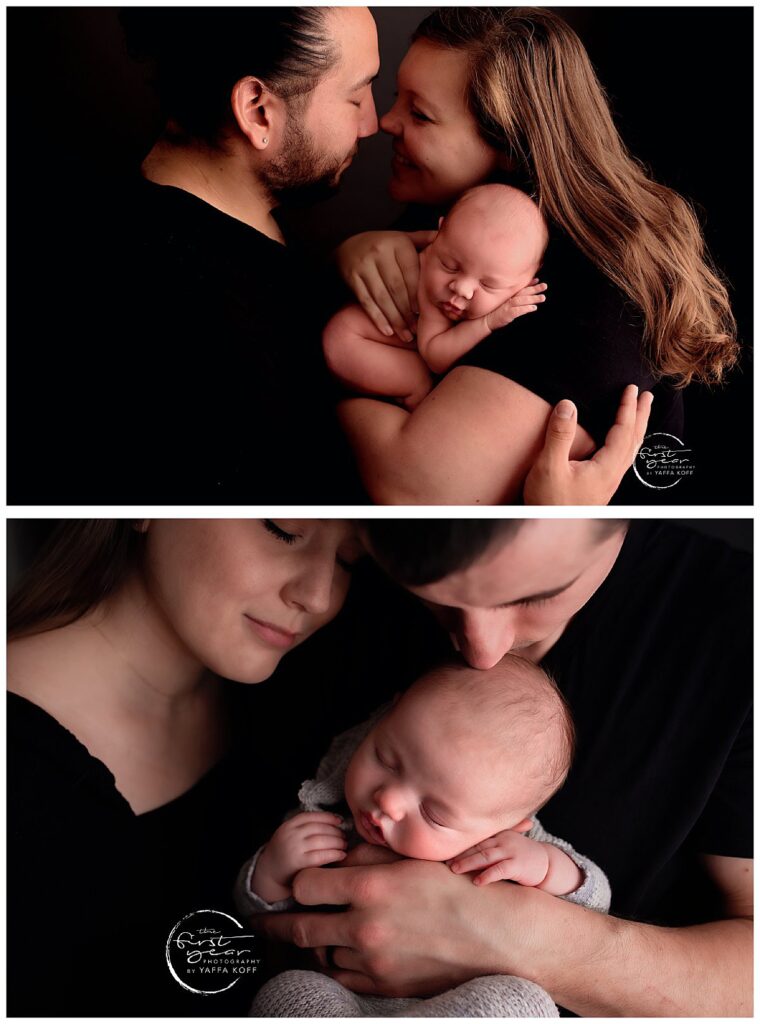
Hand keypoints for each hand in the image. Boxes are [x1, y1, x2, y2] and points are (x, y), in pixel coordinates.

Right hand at [252, 812, 346, 902]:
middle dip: (335, 831)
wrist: (269, 873)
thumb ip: (305, 828)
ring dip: (337, 841)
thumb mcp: (289, 835)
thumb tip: (335, 822)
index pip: (311, 816)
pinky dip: (334, 854)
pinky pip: (320, 856)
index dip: (327, 817)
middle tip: (345, 836)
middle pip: (318, 828)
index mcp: (288, 825)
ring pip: (321, 840)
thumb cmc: (285, 852)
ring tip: (345, 845)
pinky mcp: (298, 863)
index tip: (339, 821)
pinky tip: (342, 855)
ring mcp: (294, 848)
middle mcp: (290, 835)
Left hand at [254, 852, 565, 997]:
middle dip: (281, 921)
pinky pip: (344, 976)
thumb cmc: (460, 889)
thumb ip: (371, 853)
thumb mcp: (413, 857)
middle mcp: (365, 924)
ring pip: (324, 952)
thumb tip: (341, 855)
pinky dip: (337, 964)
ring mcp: (374, 958)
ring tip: (314, 932)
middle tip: (267, 920)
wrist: (495, 935)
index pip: (307, 883)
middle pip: (303, 924)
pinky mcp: (385, 984)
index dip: (298, 880)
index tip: (296, 881)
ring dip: (317, 941)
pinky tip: (339, 953)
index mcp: (370, 885)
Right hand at [335, 230, 434, 342]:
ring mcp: (363, 265)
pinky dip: (378, 318)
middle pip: (396, 288)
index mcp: (397, 243)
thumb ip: (423, 239)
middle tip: (415, 330)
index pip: (410, 273)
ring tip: (405, 335)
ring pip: (382, 297)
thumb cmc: (384, 246)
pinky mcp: (352, 278)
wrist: (348, 247)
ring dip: (395, 319)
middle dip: (407, 312)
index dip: (416, 294)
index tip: (422, 313)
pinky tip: (388, 331)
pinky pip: (367, 302)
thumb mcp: (403, 238)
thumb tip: (445, 235)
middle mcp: (379, 252)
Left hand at [449, 828, 549, 886]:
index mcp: (498, 834)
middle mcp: (503, 839)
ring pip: (485, 856)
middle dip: (460, 854)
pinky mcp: (518, 864)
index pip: (476, 839)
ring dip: (468, 863)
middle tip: (446, 863)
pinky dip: (487, 875)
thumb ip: (488, 848)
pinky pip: (500, 869)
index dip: (460, 846)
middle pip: (477, 846)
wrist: (546, 863)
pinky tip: (477, 882)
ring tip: (455, 870)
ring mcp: (511, 851)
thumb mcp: (504, 847)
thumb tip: (464, 857)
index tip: (445, 852)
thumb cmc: (520, 857)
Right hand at [484, 279, 546, 332]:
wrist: (484, 321)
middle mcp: (508, 299)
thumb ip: (511, 299)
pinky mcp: (507, 314)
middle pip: (523, 292)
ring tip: (543, 298)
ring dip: (533, 298)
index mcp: (507, 297)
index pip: (520, 289)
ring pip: (522, 300)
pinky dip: (526, 308)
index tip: (537, 280)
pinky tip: (533, 308)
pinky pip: (518, 310)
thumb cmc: (493, 313)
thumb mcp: (501, 304)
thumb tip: (521, 296)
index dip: (529, 284)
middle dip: (534, 289)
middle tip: (545, 286)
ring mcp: (507, 306)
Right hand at [523, 384, 652, 504]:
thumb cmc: (548, 503)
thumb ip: (559, 435)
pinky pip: (623, 460)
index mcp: (605, 468)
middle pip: (634, 441)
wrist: (550, 534)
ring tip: (640, 415)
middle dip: (641, 416)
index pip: (623, 431)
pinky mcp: (600, 489)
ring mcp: (608, 484)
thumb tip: (567, 405)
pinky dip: (628, 444)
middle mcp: (612, 476)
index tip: (632, 390)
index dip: (628, 409)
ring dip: (637, 429)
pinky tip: (622, 446)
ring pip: (631, 452)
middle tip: (647, 396)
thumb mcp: (548, 467)